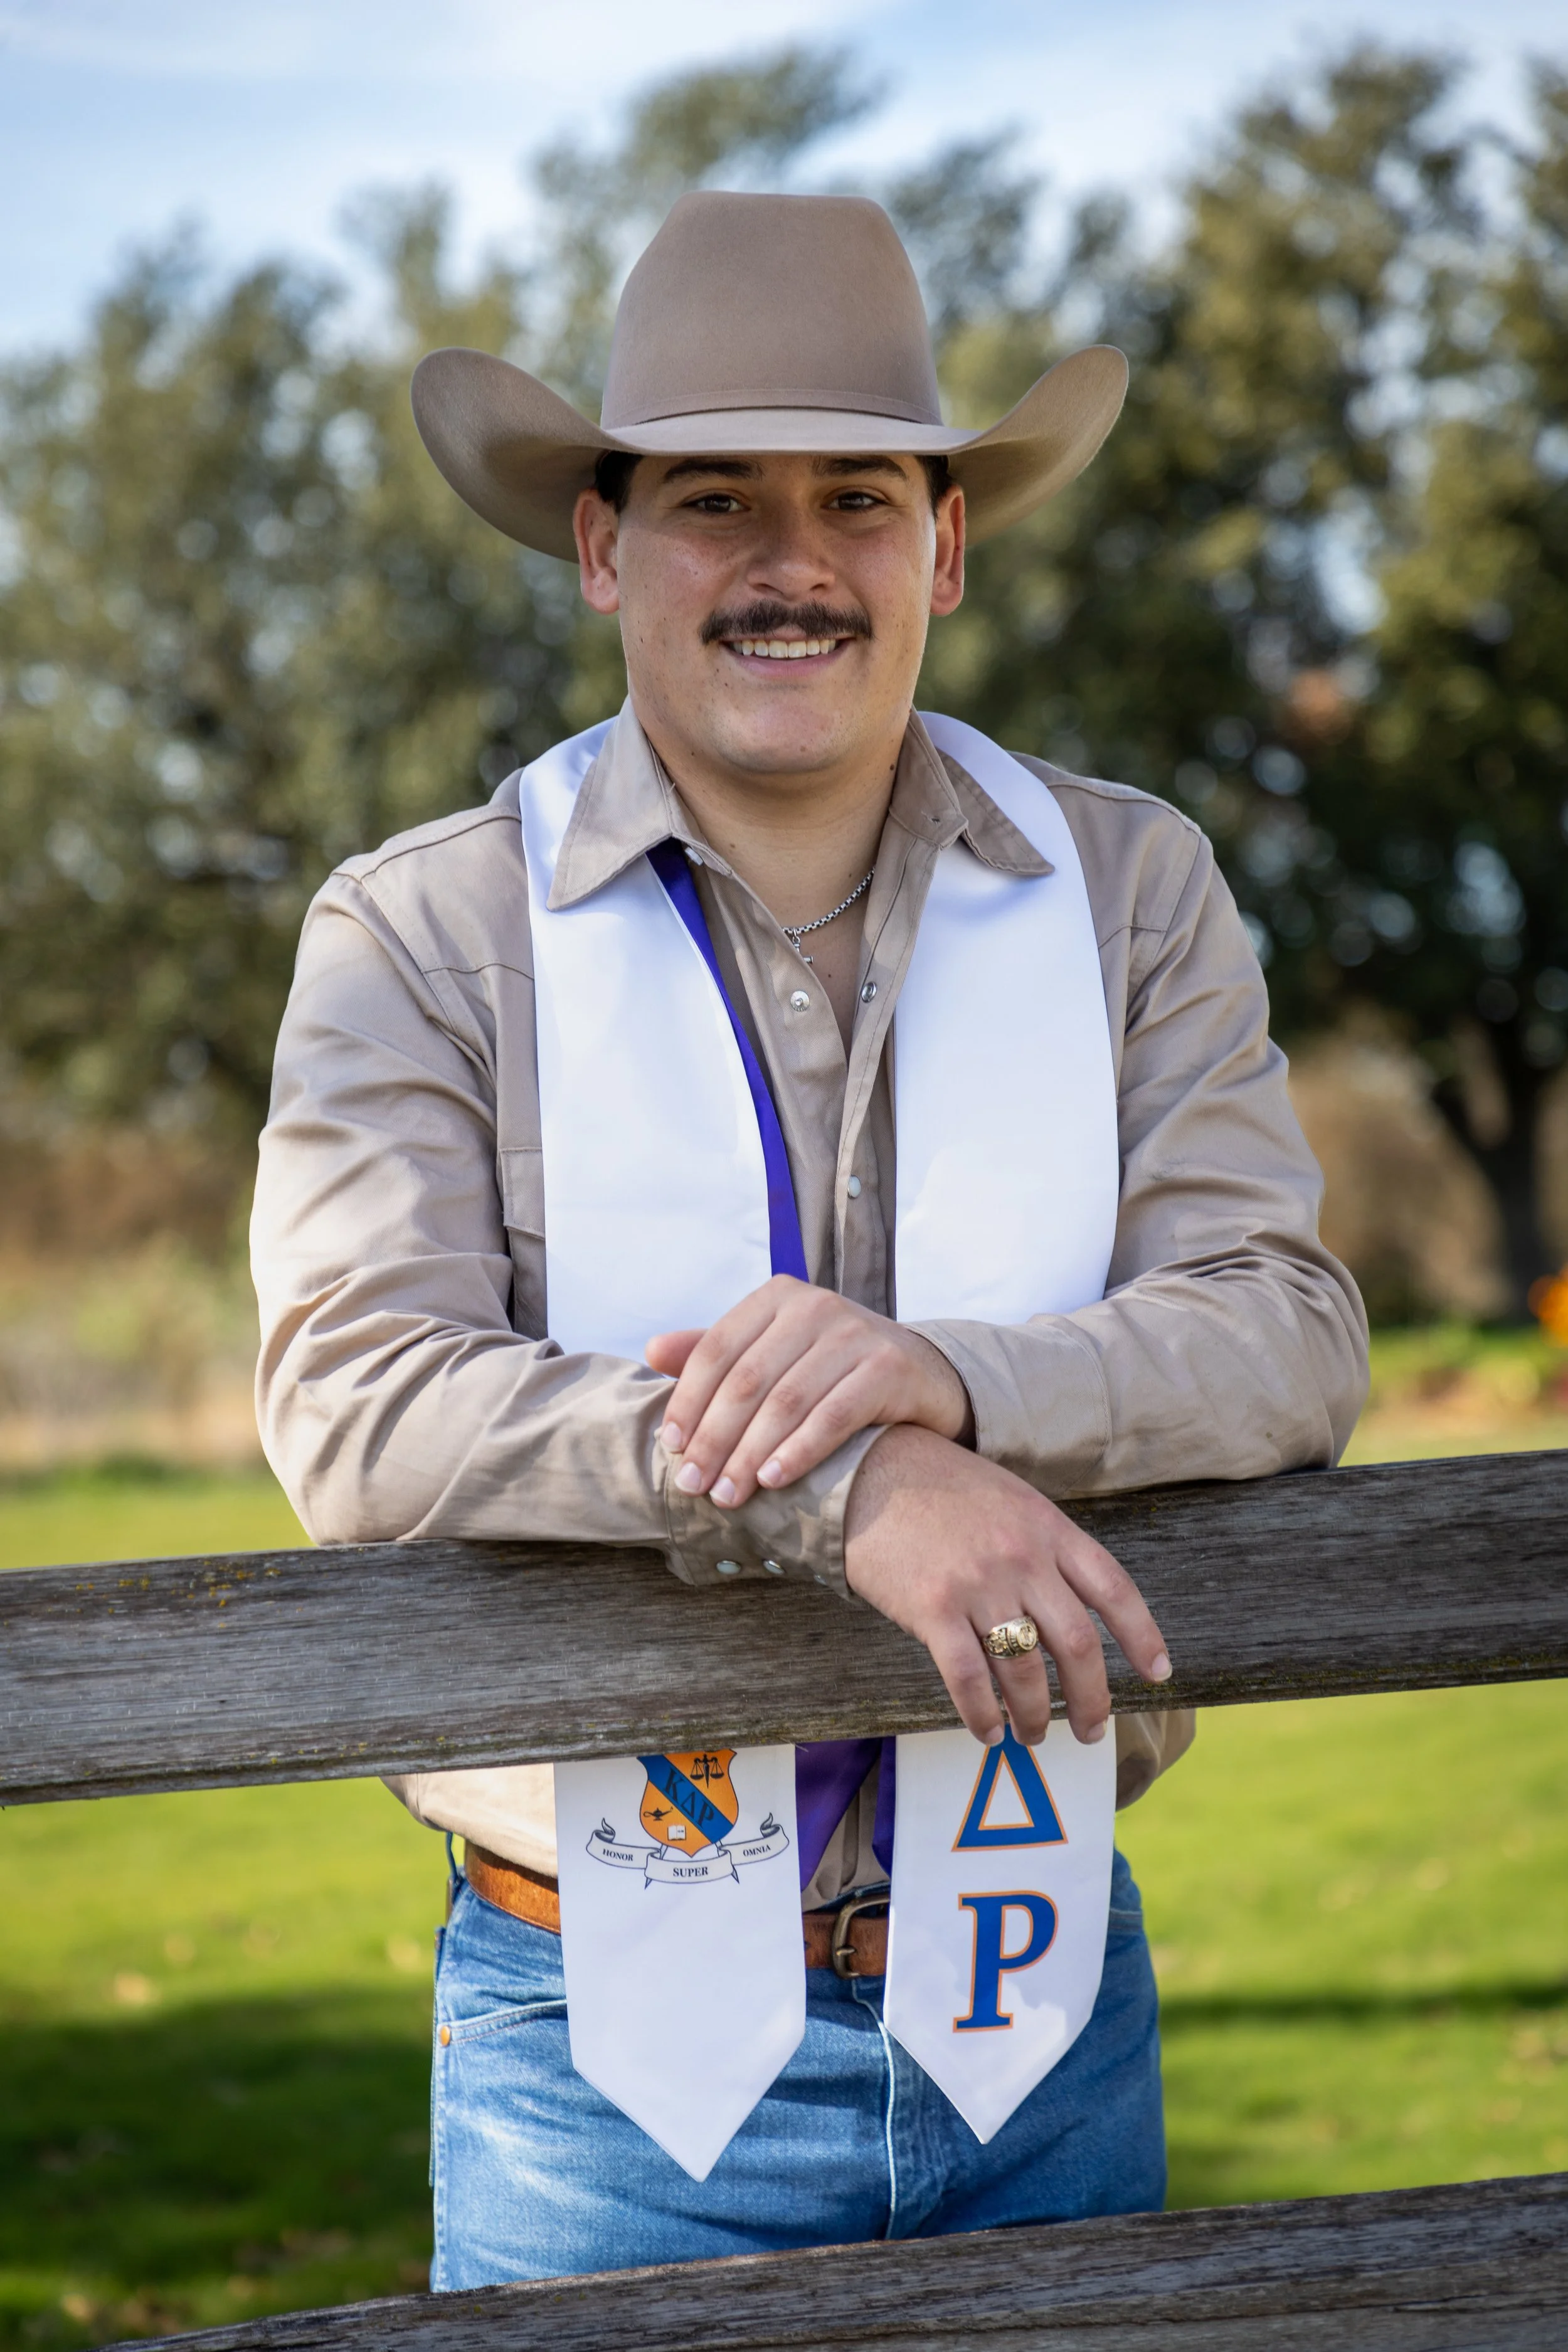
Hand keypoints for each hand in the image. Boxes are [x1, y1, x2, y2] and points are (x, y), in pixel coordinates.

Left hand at [647, 1274, 972, 1508]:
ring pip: (786, 1402)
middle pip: (747, 1380)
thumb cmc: (831, 1369)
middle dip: (714, 1439)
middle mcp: (815, 1306)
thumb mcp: (775, 1352)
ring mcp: (856, 1333)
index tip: (672, 1448)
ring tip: (728, 1495)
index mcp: (777, 1297)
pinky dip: (800, 1451)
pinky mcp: (890, 1367)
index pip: (716, 1351)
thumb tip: (652, 1349)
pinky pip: (835, 1415)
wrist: (923, 1374)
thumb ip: (717, 1352)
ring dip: (750, 1455)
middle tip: (694, 1485)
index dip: (688, 1402)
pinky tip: (774, 1480)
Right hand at [843, 1425, 1171, 1746]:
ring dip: (1035, 1715)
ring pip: (1025, 1670)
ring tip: (1032, 1734)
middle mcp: (1023, 1557)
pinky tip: (988, 1730)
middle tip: (1090, 1730)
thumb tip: (1068, 1613)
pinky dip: (983, 1714)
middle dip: (1091, 1699)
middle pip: (1077, 1643)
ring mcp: (979, 1583)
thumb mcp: (1011, 1500)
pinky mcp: (933, 1607)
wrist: (871, 1467)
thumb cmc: (941, 1487)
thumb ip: (1045, 1548)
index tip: (1157, 1673)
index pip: (1114, 1588)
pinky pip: (969, 1678)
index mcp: (1049, 1528)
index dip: (1142, 1636)